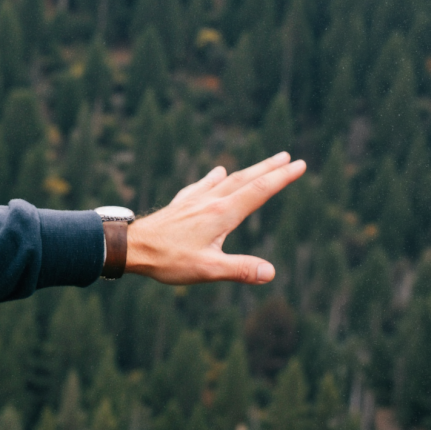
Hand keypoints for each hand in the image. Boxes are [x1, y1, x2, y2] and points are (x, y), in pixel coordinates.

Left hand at [125, 152, 305, 284]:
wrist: (129, 246)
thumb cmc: (166, 259)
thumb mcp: (206, 269)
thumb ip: (239, 269)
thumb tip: (269, 272)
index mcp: (221, 214)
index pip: (259, 191)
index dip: (282, 178)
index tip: (301, 165)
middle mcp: (209, 201)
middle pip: (245, 180)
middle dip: (269, 168)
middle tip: (289, 157)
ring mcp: (193, 201)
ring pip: (226, 180)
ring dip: (247, 171)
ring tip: (262, 163)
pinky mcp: (180, 205)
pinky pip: (201, 186)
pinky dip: (213, 178)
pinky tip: (216, 173)